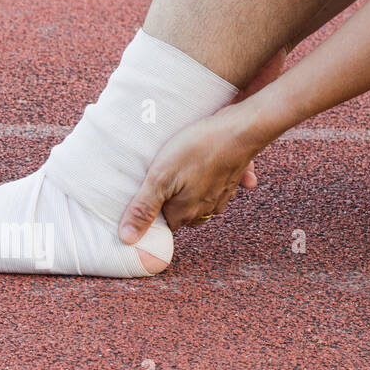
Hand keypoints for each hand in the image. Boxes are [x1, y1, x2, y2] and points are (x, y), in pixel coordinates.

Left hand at [118, 102, 263, 242]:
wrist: (241, 130)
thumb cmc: (198, 150)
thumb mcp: (160, 178)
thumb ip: (143, 208)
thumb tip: (128, 238)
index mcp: (185, 212)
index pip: (164, 224)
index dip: (153, 212)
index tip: (145, 197)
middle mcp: (206, 208)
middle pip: (183, 213)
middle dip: (172, 202)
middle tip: (161, 182)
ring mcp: (223, 194)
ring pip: (202, 199)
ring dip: (193, 191)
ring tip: (182, 172)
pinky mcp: (233, 178)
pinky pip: (221, 183)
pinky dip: (215, 178)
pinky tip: (210, 166)